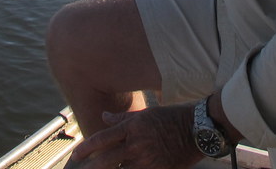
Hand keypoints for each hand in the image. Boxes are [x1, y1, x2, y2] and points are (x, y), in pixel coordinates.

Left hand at [70, 105, 201, 168]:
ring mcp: (147, 160)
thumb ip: (123, 117)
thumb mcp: (147, 113)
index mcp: (133, 127)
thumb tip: (104, 117)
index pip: (103, 138)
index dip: (87, 147)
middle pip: (107, 159)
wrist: (199, 129)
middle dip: (91, 167)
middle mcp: (136, 144)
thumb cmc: (173, 117)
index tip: (76, 154)